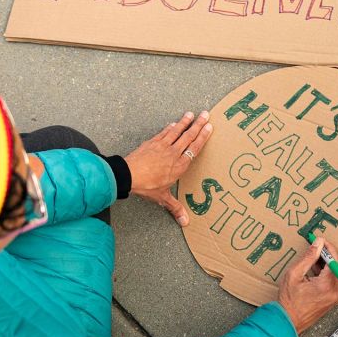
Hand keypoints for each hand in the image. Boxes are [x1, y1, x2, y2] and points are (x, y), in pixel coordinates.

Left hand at [125, 111, 213, 225]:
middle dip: (198, 125)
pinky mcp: (151, 143)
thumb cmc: (147, 186)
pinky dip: (169, 127)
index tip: (209, 127)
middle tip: (206, 114)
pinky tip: (173, 123)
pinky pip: (163, 133)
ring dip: (185, 122)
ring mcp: (162, 146)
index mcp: (179, 165)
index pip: (194, 148)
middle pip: (188, 136)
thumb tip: (186, 222)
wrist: (128, 175)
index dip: (202, 137)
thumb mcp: (162, 198)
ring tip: (192, 114)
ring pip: (176, 131)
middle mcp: (173, 153)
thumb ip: (175, 208)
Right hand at [277, 238, 337, 333]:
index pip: (335, 259)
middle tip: (317, 246)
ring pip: (336, 273)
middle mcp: (334, 291)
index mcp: (326, 285)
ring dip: (327, 263)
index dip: (328, 247)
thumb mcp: (294, 274)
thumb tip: (318, 243)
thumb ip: (308, 257)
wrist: (288, 321)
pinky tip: (315, 269)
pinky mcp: (332, 299)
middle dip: (328, 254)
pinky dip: (326, 272)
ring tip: (313, 258)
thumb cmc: (289, 301)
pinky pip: (333, 281)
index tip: (320, 240)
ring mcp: (334, 296)